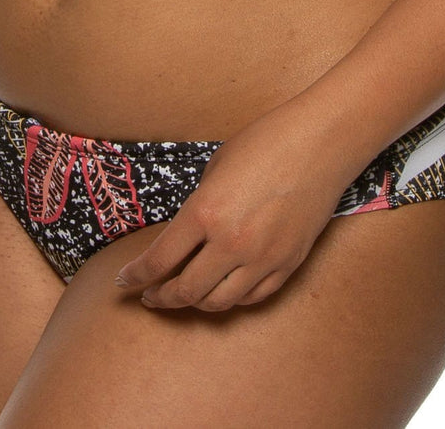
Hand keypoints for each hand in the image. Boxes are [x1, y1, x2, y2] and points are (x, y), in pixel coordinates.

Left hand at [113, 95, 351, 312]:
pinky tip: (221, 289)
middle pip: (186, 291)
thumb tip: (188, 234)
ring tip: (183, 296)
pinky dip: (231, 298)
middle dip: (161, 297)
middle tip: (150, 295)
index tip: (124, 282)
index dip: (136, 276)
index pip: (160, 260)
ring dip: (194, 303)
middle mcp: (231, 243)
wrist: (320, 143)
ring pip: (218, 302)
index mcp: (206, 212)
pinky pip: (252, 297)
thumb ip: (200, 206)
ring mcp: (262, 259)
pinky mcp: (287, 265)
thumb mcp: (217, 167)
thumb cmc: (266, 142)